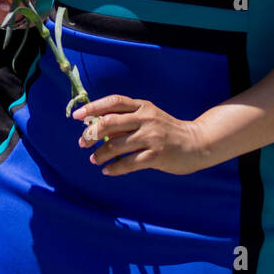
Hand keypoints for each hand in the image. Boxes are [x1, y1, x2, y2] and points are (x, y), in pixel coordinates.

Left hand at [72, 95, 207, 176]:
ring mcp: (152, 137)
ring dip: (101, 153)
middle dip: (92, 133)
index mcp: (142, 106)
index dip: (93, 107)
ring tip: (94, 159)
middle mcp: (146, 119)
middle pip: (110, 122)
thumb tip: (96, 126)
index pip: (114, 102)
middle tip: (82, 142)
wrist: (196, 143)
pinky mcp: (156, 156)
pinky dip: (115, 168)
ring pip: (117, 144)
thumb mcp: (148, 117)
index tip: (77, 116)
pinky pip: (129, 163)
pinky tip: (107, 171)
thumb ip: (126, 119)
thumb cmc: (166, 130)